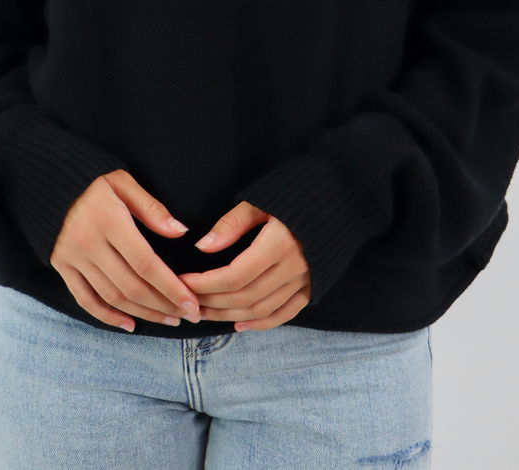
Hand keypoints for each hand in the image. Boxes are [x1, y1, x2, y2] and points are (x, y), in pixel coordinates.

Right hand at [50, 169, 202, 331]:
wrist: (49, 181)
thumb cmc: (94, 181)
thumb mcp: (124, 182)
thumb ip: (152, 208)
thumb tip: (180, 232)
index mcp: (109, 220)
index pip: (145, 263)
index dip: (170, 287)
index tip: (191, 303)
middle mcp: (89, 243)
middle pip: (131, 286)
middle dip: (163, 305)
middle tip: (188, 316)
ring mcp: (73, 258)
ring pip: (112, 297)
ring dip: (143, 313)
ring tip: (168, 319)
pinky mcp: (62, 266)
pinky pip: (86, 299)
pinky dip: (108, 316)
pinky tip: (130, 324)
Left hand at [177, 201, 310, 330]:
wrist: (335, 201)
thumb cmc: (293, 195)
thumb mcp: (260, 201)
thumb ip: (231, 224)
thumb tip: (203, 247)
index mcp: (280, 244)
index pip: (235, 276)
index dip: (205, 283)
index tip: (183, 282)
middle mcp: (294, 267)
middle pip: (245, 296)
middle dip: (211, 301)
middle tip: (187, 300)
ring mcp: (305, 281)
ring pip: (261, 309)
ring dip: (229, 315)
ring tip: (204, 313)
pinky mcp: (312, 288)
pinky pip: (285, 314)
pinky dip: (261, 324)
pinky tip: (239, 324)